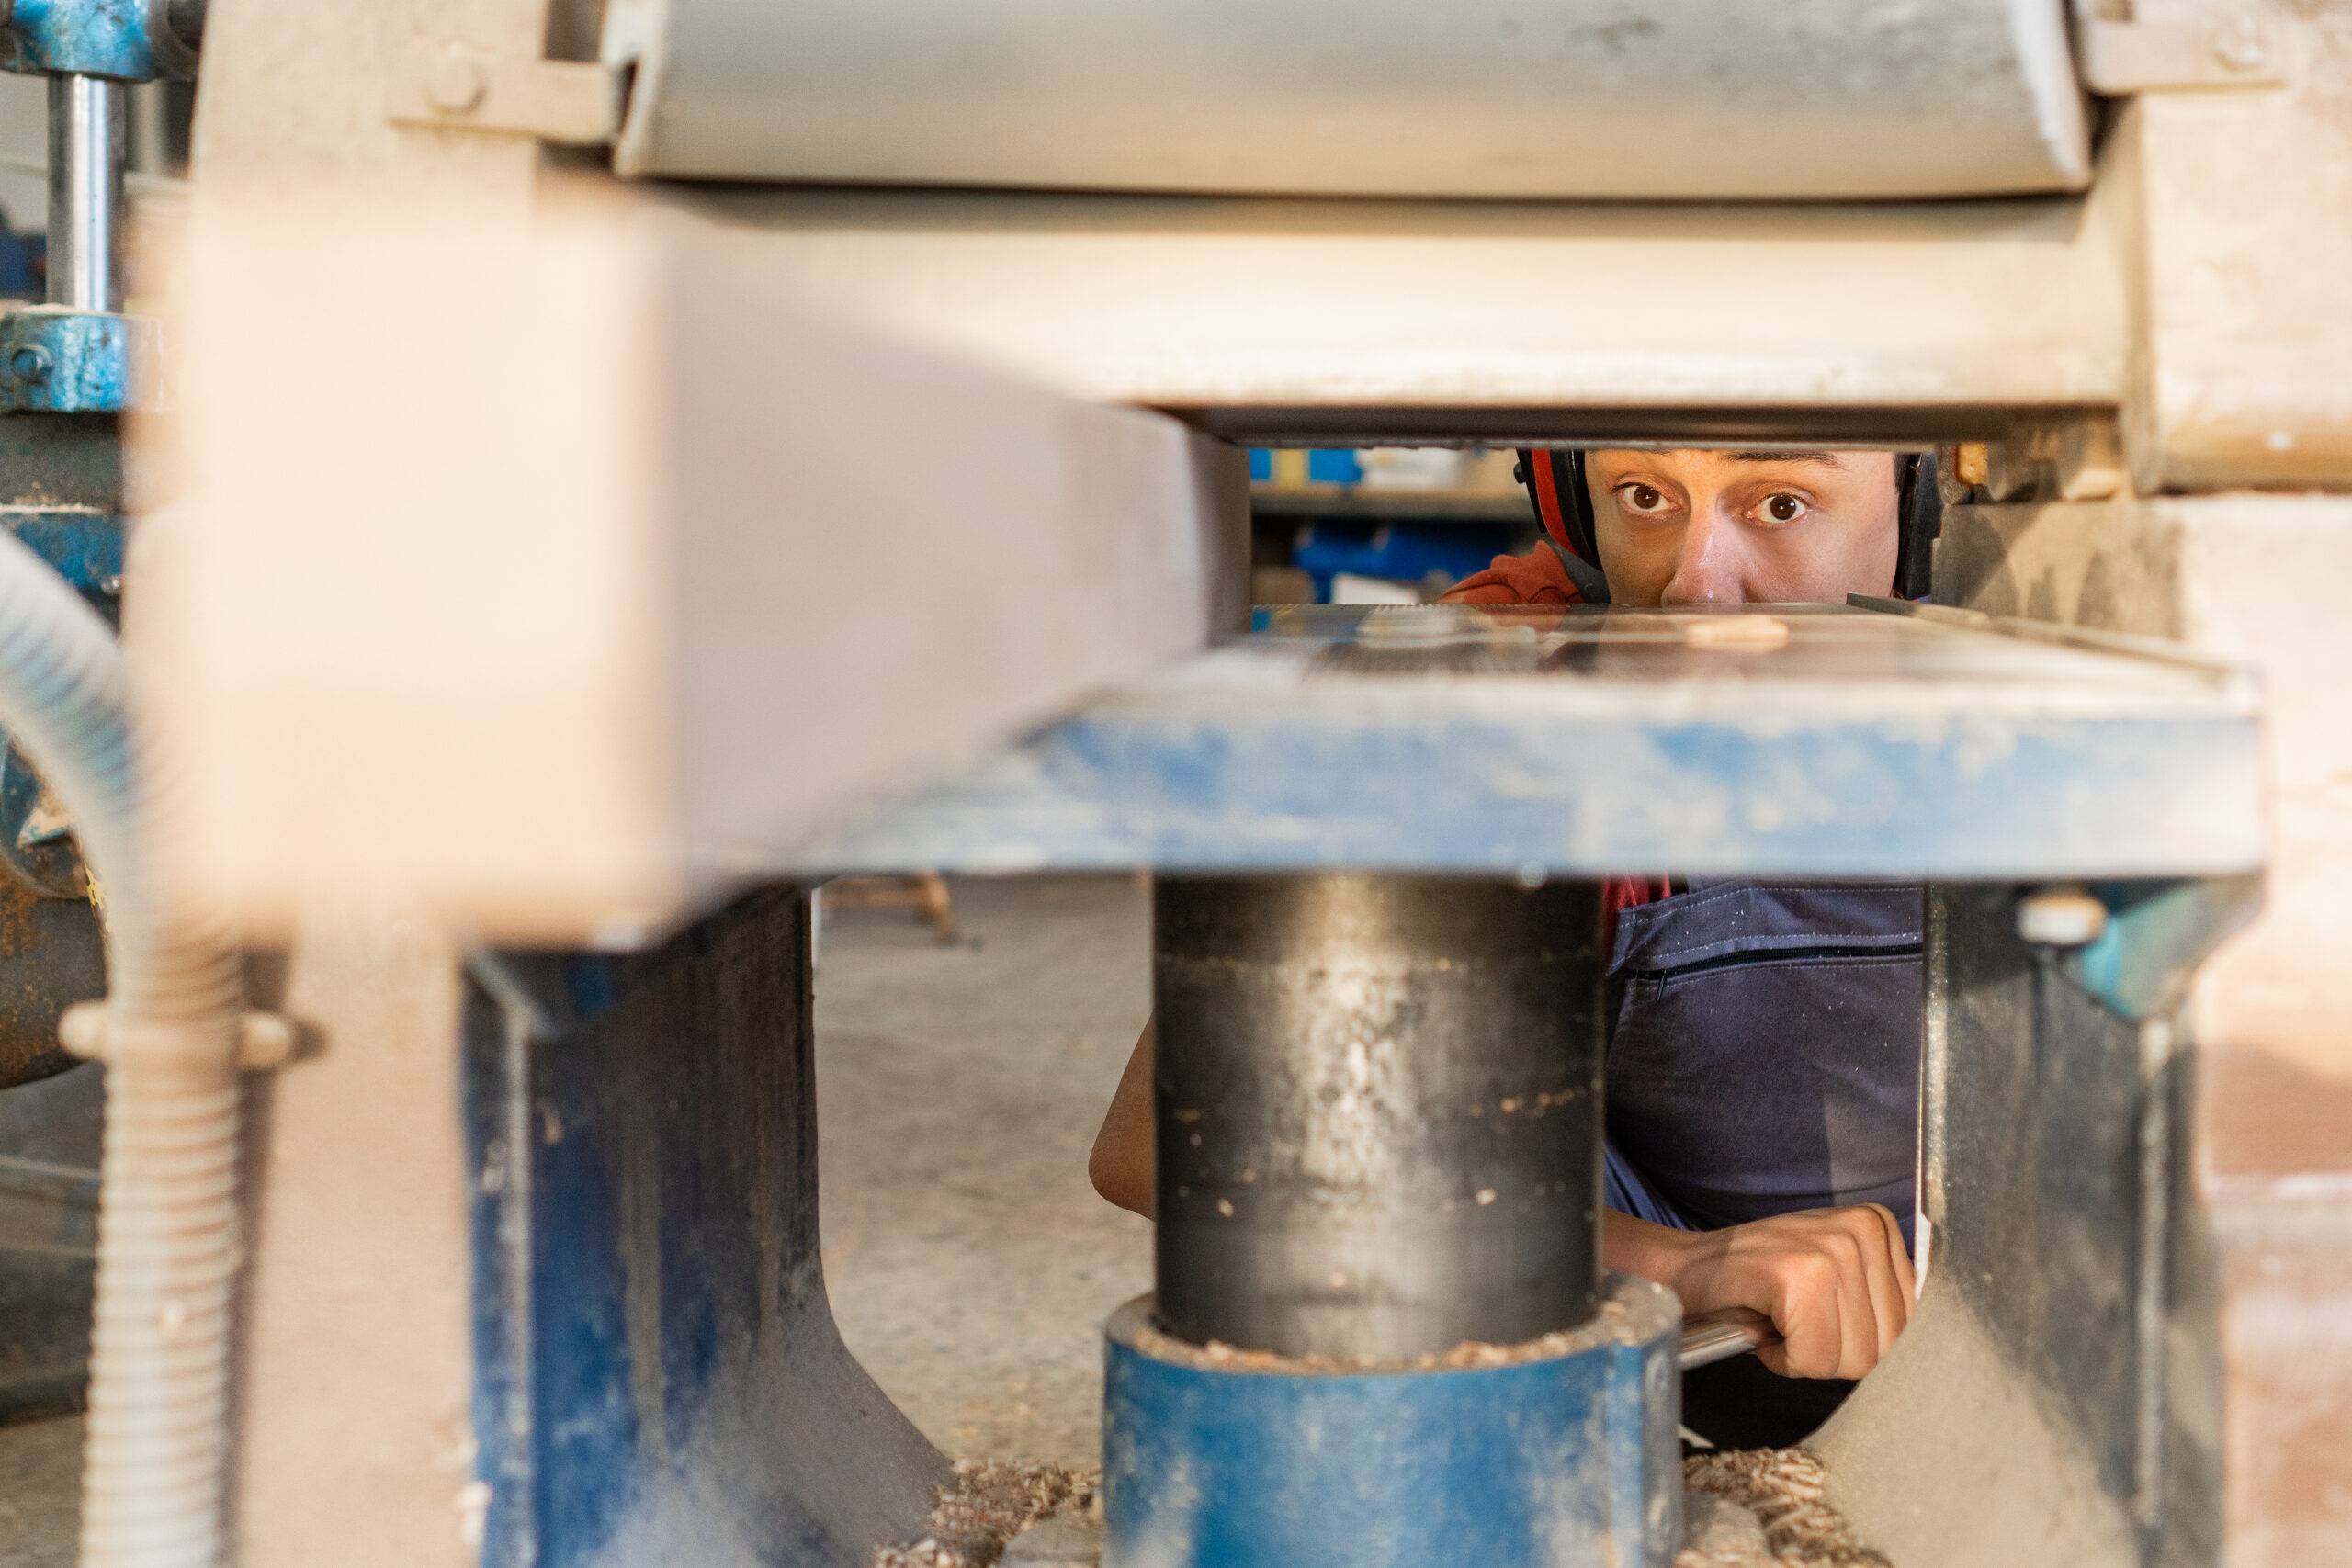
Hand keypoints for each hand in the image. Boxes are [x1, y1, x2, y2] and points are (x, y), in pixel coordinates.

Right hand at [1618, 1205, 1915, 1378]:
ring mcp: (1834, 1251)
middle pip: (1885, 1349)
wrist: (1685, 1269)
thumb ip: (1881, 1299)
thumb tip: (1937, 1356)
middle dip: (1835, 1354)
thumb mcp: (1834, 1272)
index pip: (1911, 1329)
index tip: (1823, 1320)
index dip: (1861, 1343)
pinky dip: (1784, 1358)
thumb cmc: (1758, 1282)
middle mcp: (1864, 1232)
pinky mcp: (1800, 1276)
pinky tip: (1765, 1324)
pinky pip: (1813, 1358)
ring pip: (1851, 1359)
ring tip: (1781, 1320)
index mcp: (1879, 1226)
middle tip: (1796, 1323)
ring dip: (1807, 1356)